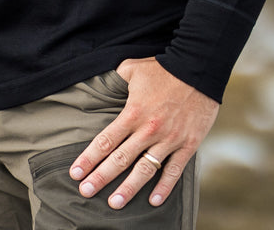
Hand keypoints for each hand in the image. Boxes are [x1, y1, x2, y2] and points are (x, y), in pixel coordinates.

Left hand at [69, 58, 218, 209]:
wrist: (198, 68)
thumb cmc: (162, 68)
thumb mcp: (132, 68)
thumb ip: (115, 79)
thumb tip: (102, 84)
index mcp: (133, 112)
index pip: (106, 140)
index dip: (89, 158)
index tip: (76, 172)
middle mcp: (148, 129)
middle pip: (120, 159)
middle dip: (101, 177)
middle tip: (85, 192)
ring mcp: (169, 139)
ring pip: (145, 170)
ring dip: (129, 189)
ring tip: (114, 204)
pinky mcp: (188, 144)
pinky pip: (175, 170)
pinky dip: (165, 187)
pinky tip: (154, 201)